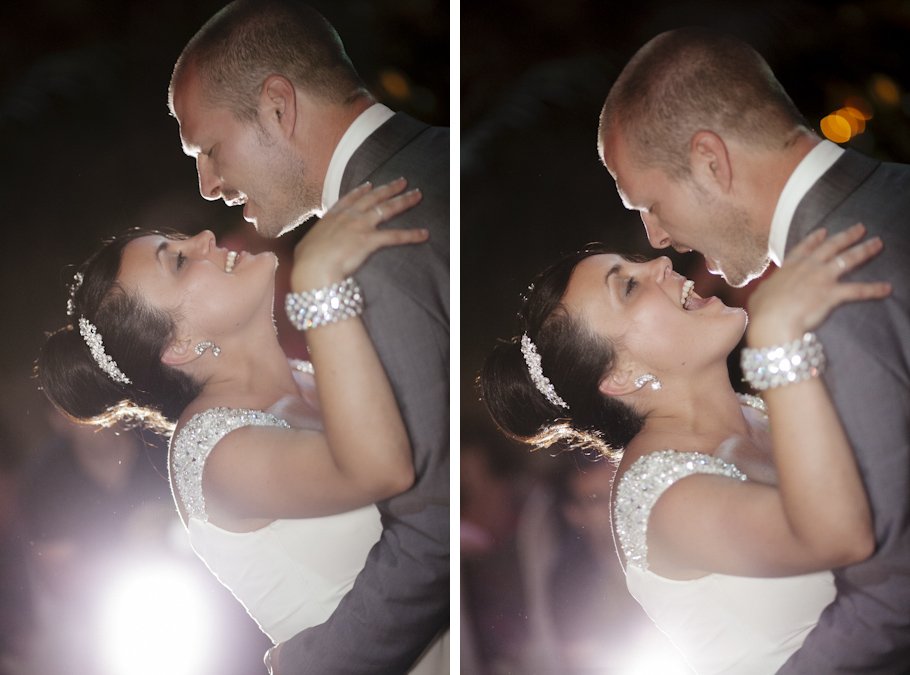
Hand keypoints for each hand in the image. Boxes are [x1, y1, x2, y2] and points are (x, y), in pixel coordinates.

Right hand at [290, 178, 426, 291]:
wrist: (313, 267)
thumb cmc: (306, 261)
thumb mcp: (306, 246)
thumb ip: (312, 244)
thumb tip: (308, 251)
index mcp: (332, 217)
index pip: (350, 199)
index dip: (362, 191)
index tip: (370, 184)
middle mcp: (349, 216)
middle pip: (373, 198)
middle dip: (389, 188)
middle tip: (402, 181)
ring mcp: (360, 226)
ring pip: (387, 209)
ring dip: (404, 201)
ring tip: (417, 195)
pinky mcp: (370, 240)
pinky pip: (395, 236)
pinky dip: (411, 234)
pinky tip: (423, 234)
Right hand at [746, 223, 890, 345]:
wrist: (773, 320)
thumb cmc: (762, 310)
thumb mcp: (758, 295)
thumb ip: (765, 289)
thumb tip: (763, 292)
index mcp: (789, 266)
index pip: (805, 247)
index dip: (815, 238)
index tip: (824, 231)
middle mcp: (808, 267)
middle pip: (832, 246)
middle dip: (847, 236)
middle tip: (860, 228)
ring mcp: (822, 278)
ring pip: (848, 259)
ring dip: (865, 250)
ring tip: (877, 243)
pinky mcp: (833, 293)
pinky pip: (857, 290)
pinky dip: (873, 289)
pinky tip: (887, 288)